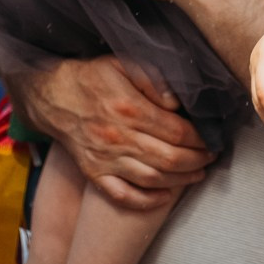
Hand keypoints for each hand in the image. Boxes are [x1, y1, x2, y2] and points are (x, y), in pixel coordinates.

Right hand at [13, 57, 211, 210]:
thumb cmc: (93, 76)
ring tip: (197, 175)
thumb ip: (154, 78)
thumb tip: (177, 102)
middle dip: (197, 160)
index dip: (200, 138)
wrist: (50, 95)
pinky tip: (164, 198)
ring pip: (151, 178)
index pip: (176, 131)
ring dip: (180, 181)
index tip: (212, 139)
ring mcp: (105, 159)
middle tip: (211, 157)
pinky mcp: (93, 173)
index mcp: (129, 108)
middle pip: (169, 158)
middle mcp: (118, 138)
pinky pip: (121, 195)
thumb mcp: (124, 62)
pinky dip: (145, 201)